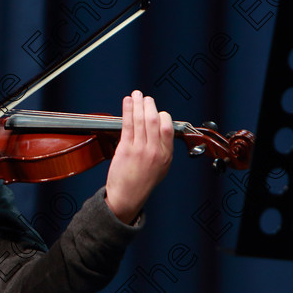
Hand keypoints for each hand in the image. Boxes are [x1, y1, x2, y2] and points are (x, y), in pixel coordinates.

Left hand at [105, 90, 173, 223]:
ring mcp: (140, 150)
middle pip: (154, 121)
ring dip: (138, 104)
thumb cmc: (141, 183)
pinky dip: (128, 111)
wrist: (126, 198)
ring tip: (136, 95)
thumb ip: (161, 150)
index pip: (167, 128)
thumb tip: (159, 130)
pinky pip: (128, 125)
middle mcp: (155, 151)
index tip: (156, 110)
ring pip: (141, 120)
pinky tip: (127, 102)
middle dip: (150, 105)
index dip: (162, 116)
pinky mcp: (125, 149)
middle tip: (145, 97)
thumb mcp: (160, 168)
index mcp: (166, 156)